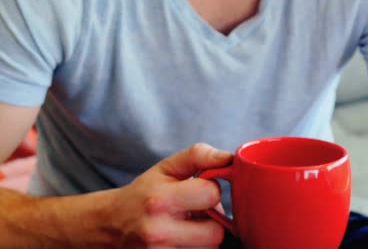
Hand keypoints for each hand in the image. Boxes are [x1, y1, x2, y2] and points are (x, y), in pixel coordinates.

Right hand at [113, 143, 232, 247]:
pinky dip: (195, 247)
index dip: (211, 190)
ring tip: (187, 227)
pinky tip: (182, 238)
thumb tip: (229, 158)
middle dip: (212, 221)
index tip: (200, 190)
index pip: (211, 195)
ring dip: (204, 237)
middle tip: (197, 214)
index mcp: (160, 200)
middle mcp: (158, 231)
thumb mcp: (166, 168)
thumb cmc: (143, 194)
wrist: (109, 224)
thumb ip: (198, 156)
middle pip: (216, 232)